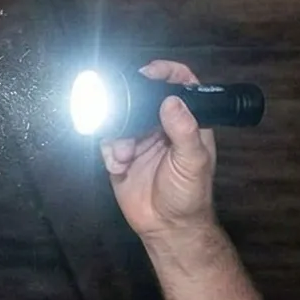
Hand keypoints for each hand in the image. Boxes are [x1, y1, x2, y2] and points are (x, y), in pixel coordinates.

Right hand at [101, 59, 218, 240]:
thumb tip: (172, 100)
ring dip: (118, 135)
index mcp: (187, 123)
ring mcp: (140, 140)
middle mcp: (162, 127)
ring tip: (125, 155)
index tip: (151, 71)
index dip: (167, 72)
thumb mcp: (193, 162)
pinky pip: (107, 142)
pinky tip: (119, 167)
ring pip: (121, 119)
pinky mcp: (120, 157)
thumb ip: (185, 130)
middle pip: (143, 98)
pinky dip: (109, 152)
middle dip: (130, 106)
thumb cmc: (189, 196)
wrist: (167, 228)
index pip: (180, 86)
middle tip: (124, 110)